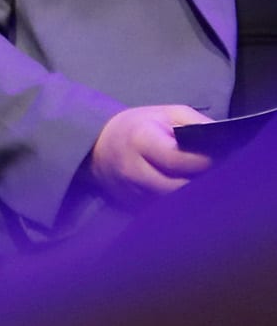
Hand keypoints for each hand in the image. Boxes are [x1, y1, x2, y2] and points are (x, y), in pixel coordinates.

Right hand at [87, 103, 213, 205]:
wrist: (98, 147)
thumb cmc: (139, 127)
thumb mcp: (167, 114)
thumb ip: (196, 124)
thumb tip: (226, 141)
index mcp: (141, 141)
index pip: (180, 159)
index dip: (206, 160)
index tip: (224, 157)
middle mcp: (134, 170)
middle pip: (180, 187)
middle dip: (204, 182)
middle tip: (221, 175)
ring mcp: (132, 192)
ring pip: (175, 204)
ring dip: (195, 196)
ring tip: (209, 185)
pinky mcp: (134, 207)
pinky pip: (167, 211)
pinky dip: (183, 204)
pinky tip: (192, 195)